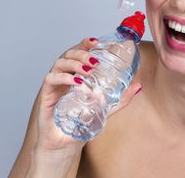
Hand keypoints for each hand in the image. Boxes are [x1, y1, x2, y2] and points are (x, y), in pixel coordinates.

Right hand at [35, 37, 142, 153]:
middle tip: (95, 61)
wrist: (64, 144)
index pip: (77, 52)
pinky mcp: (46, 94)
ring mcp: (54, 84)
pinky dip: (64, 77)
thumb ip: (119, 99)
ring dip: (74, 63)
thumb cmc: (79, 124)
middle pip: (68, 54)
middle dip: (82, 53)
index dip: (84, 43)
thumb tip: (138, 86)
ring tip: (87, 71)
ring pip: (59, 63)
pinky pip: (51, 78)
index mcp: (74, 74)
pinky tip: (76, 82)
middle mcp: (63, 76)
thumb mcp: (104, 109)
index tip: (96, 41)